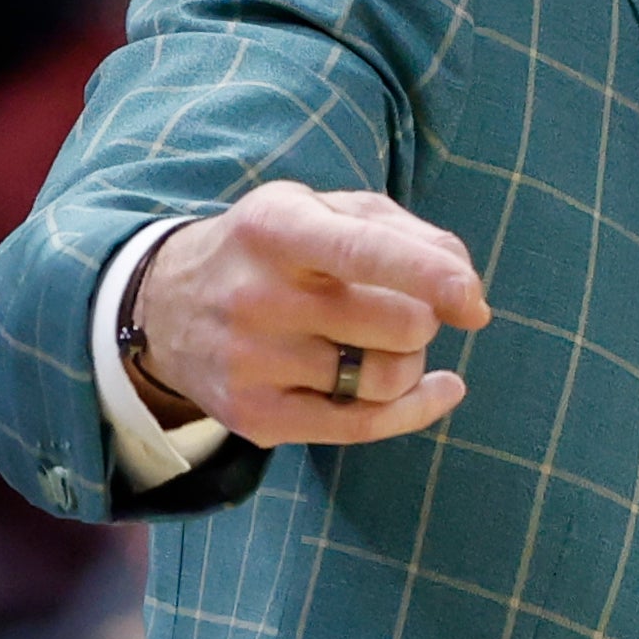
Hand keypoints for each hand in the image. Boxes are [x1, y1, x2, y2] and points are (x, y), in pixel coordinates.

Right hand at [130, 184, 487, 449]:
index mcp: (276, 228)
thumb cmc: (275, 252)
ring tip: (383, 341)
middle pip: (396, 325)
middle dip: (424, 319)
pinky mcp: (255, 417)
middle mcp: (256, 296)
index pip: (361, 251)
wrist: (166, 305)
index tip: (471, 302)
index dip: (428, 276)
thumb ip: (411, 234)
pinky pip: (365, 426)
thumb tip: (469, 298)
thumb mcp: (328, 211)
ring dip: (410, 361)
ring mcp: (251, 362)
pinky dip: (417, 409)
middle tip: (405, 309)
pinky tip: (439, 390)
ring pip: (386, 378)